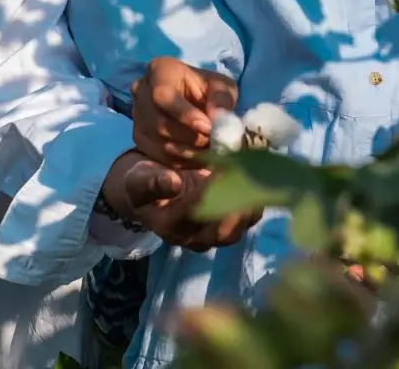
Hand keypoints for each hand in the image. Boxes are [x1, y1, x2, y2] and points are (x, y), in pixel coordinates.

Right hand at [102, 154, 259, 251]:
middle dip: (241, 197)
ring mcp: (215, 233)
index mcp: (171, 225)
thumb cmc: (141, 182)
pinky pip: (249, 213)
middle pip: (226, 228)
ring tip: (259, 163)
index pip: (197, 212)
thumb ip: (151, 183)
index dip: (213, 189)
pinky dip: (259, 192)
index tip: (226, 162)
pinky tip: (261, 166)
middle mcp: (196, 236)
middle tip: (250, 165)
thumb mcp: (137, 180)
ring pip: (242, 223)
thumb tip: (172, 183)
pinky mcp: (230, 222)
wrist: (147, 191)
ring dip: (255, 194)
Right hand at [131, 57, 237, 167]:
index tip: (207, 127)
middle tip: (214, 142)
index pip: (163, 95)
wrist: (194, 99)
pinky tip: (197, 157)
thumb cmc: (208, 89)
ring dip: (188, 151)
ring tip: (209, 149)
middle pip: (159, 122)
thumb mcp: (222, 86)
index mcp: (160, 69)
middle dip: (191, 137)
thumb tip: (217, 119)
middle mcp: (141, 90)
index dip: (185, 114)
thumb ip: (221, 99)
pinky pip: (157, 155)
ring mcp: (137, 115)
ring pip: (158, 141)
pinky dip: (180, 160)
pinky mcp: (139, 136)